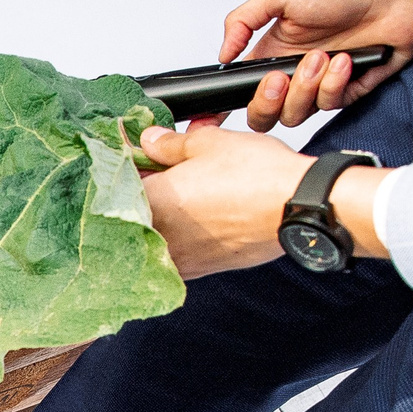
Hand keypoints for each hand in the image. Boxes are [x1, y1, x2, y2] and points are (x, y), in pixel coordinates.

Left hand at [136, 124, 387, 278]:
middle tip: (164, 170)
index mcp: (149, 202)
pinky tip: (195, 219)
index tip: (137, 156)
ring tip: (186, 194)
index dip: (126, 166)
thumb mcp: (208, 143)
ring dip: (161, 215)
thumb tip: (149, 140)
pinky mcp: (198, 271)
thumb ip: (169, 144)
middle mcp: (156, 236)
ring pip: (152, 236)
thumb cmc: (255, 176)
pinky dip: (177, 237)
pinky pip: (173, 254)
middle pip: (131, 213)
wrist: (297, 208)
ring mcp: (176, 259)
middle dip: (145, 190)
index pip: (115, 184)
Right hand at [220, 0, 412, 131]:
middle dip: (267, 102)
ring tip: (323, 57)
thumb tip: (222, 54)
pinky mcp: (346, 93)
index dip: (223, 108)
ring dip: (306, 88)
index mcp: (271, 54)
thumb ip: (242, 20)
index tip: (218, 112)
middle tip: (281, 78)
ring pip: (294, 115)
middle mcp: (292, 75)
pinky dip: (335, 84)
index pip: (239, 92)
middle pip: (262, 115)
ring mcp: (318, 86)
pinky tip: (346, 60)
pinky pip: (329, 106)